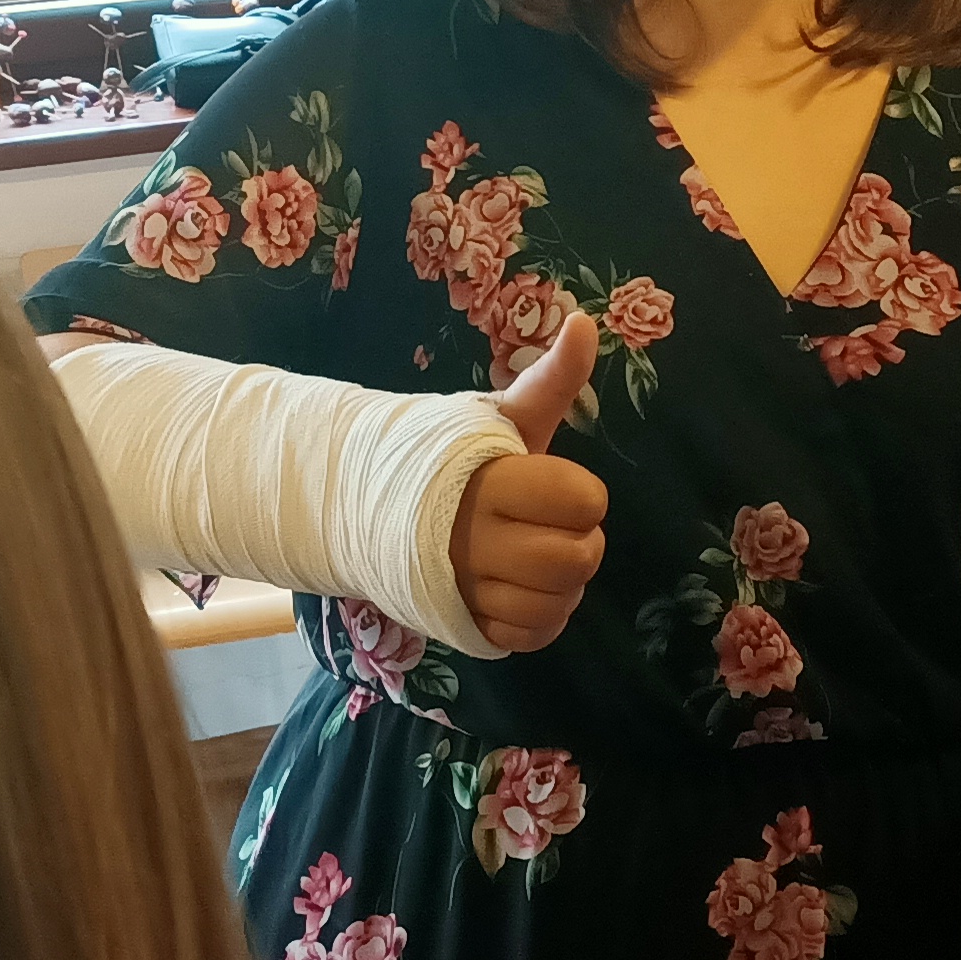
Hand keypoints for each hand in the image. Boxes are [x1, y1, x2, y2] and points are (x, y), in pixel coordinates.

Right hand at [451, 315, 609, 652]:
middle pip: (576, 560)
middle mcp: (474, 540)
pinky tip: (526, 591)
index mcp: (491, 483)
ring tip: (541, 559)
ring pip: (555, 604)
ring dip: (564, 586)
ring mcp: (467, 588)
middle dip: (581, 543)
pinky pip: (531, 637)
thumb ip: (553, 377)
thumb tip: (585, 322)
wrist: (375, 505)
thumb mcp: (504, 416)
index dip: (581, 495)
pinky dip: (542, 620)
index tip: (555, 487)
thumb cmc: (456, 458)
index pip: (581, 500)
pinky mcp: (464, 625)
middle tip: (554, 526)